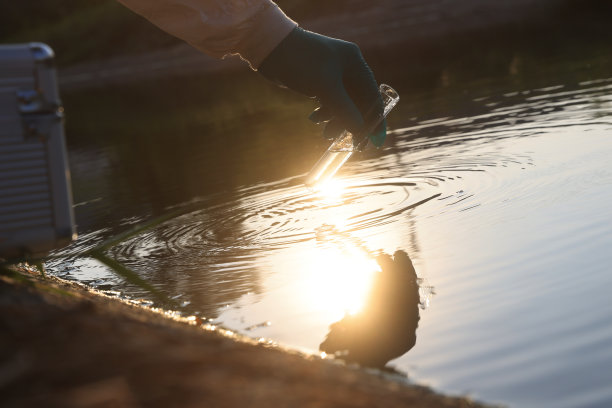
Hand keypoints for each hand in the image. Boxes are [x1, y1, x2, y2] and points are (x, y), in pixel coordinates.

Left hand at [258, 27, 385, 147]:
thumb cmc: (301, 63)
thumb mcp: (325, 89)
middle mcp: (347, 66)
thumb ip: (345, 111)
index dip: (376, 120)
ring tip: (325, 133)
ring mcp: (332, 73)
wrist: (270, 48)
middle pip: (357, 102)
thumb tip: (360, 131)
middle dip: (351, 123)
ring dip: (335, 120)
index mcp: (355, 63)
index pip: (373, 95)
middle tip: (347, 143)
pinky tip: (314, 119)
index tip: (375, 141)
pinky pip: (329, 101)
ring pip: (342, 103)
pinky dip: (325, 112)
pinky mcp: (318, 79)